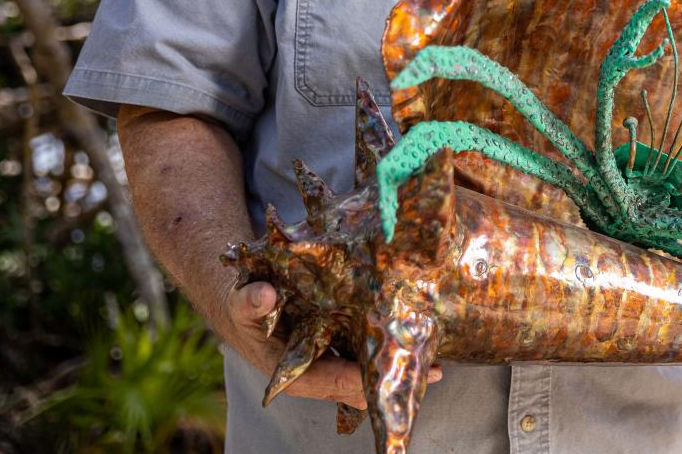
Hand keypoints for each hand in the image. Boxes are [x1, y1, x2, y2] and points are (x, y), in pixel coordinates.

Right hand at [220, 280, 443, 408]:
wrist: (249, 306)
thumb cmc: (245, 310)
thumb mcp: (242, 304)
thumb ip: (251, 302)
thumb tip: (264, 295)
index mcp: (297, 374)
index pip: (338, 382)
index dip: (367, 380)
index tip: (395, 373)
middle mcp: (320, 375)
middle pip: (363, 385)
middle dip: (396, 378)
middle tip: (437, 369)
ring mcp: (335, 363)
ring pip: (371, 372)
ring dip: (400, 366)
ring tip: (438, 358)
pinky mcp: (344, 348)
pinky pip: (371, 353)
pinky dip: (391, 348)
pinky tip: (419, 336)